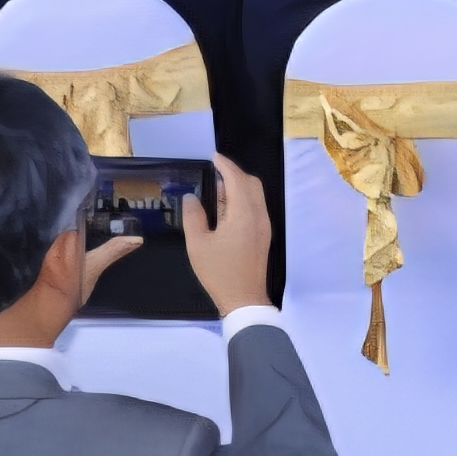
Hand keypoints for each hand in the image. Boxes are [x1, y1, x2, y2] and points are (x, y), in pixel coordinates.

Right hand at [190, 158, 275, 314]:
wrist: (244, 299)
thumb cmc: (219, 272)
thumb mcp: (198, 245)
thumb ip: (194, 217)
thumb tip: (191, 197)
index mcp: (244, 214)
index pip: (237, 180)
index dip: (226, 165)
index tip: (214, 157)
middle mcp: (259, 215)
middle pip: (251, 183)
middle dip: (234, 174)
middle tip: (213, 174)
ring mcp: (264, 225)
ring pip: (255, 195)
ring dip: (238, 187)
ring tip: (215, 192)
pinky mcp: (264, 234)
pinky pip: (256, 207)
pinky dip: (243, 200)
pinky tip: (225, 210)